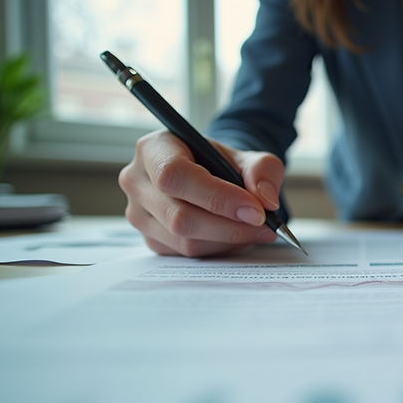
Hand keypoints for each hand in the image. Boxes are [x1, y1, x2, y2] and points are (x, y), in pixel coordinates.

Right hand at [118, 129, 284, 256]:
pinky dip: (218, 248)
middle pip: (179, 216)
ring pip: (184, 240)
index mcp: (153, 149)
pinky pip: (185, 254)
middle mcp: (136, 181)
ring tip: (256, 230)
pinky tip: (235, 235)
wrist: (210, 177)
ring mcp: (138, 214)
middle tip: (265, 226)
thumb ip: (262, 170)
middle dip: (230, 226)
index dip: (217, 197)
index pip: (174, 175)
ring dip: (227, 240)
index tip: (256, 210)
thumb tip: (264, 200)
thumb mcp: (248, 157)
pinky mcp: (150, 239)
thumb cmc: (223, 164)